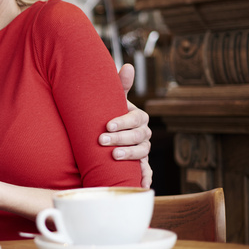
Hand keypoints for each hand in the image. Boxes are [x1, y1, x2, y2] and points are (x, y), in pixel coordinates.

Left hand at [99, 63, 152, 186]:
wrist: (102, 134)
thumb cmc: (107, 114)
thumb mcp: (111, 100)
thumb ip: (119, 85)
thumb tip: (127, 65)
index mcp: (138, 117)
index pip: (137, 119)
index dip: (123, 122)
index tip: (107, 125)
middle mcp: (143, 134)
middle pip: (139, 137)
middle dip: (121, 139)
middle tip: (102, 141)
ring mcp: (142, 150)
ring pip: (143, 153)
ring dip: (130, 155)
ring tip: (113, 156)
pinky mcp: (139, 165)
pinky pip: (147, 172)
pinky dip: (146, 177)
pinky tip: (142, 183)